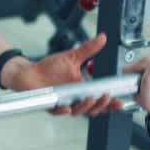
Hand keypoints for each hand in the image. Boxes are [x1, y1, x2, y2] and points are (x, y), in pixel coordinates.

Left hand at [4, 33, 124, 116]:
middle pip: (93, 109)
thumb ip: (88, 49)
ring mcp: (63, 103)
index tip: (120, 101)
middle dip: (101, 105)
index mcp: (83, 90)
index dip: (111, 103)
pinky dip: (63, 111)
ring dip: (85, 107)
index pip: (100, 99)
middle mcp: (75, 99)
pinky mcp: (50, 105)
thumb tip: (102, 37)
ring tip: (90, 98)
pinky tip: (68, 108)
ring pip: (78, 111)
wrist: (29, 72)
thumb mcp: (72, 56)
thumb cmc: (49, 68)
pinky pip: (58, 112)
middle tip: (105, 97)